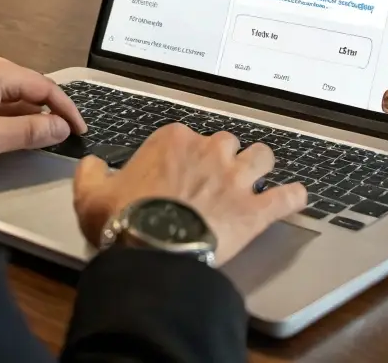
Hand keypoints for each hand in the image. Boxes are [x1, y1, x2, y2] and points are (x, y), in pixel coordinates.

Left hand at [0, 57, 86, 166]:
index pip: (45, 87)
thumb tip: (60, 127)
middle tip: (66, 134)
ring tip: (44, 138)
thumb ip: (30, 132)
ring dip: (30, 116)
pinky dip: (12, 117)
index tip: (79, 129)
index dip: (66, 109)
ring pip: (14, 97)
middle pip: (30, 89)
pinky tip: (14, 134)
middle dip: (50, 111)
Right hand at [73, 124, 306, 265]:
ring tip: (258, 175)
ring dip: (260, 165)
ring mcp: (235, 179)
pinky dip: (293, 197)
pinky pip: (285, 196)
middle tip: (216, 175)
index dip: (183, 154)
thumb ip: (90, 174)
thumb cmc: (124, 220)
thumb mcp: (91, 195)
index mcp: (173, 141)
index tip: (177, 170)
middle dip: (224, 156)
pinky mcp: (255, 210)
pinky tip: (297, 197)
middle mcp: (209, 151)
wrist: (153, 250)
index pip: (185, 136)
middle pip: (227, 141)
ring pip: (262, 156)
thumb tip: (91, 164)